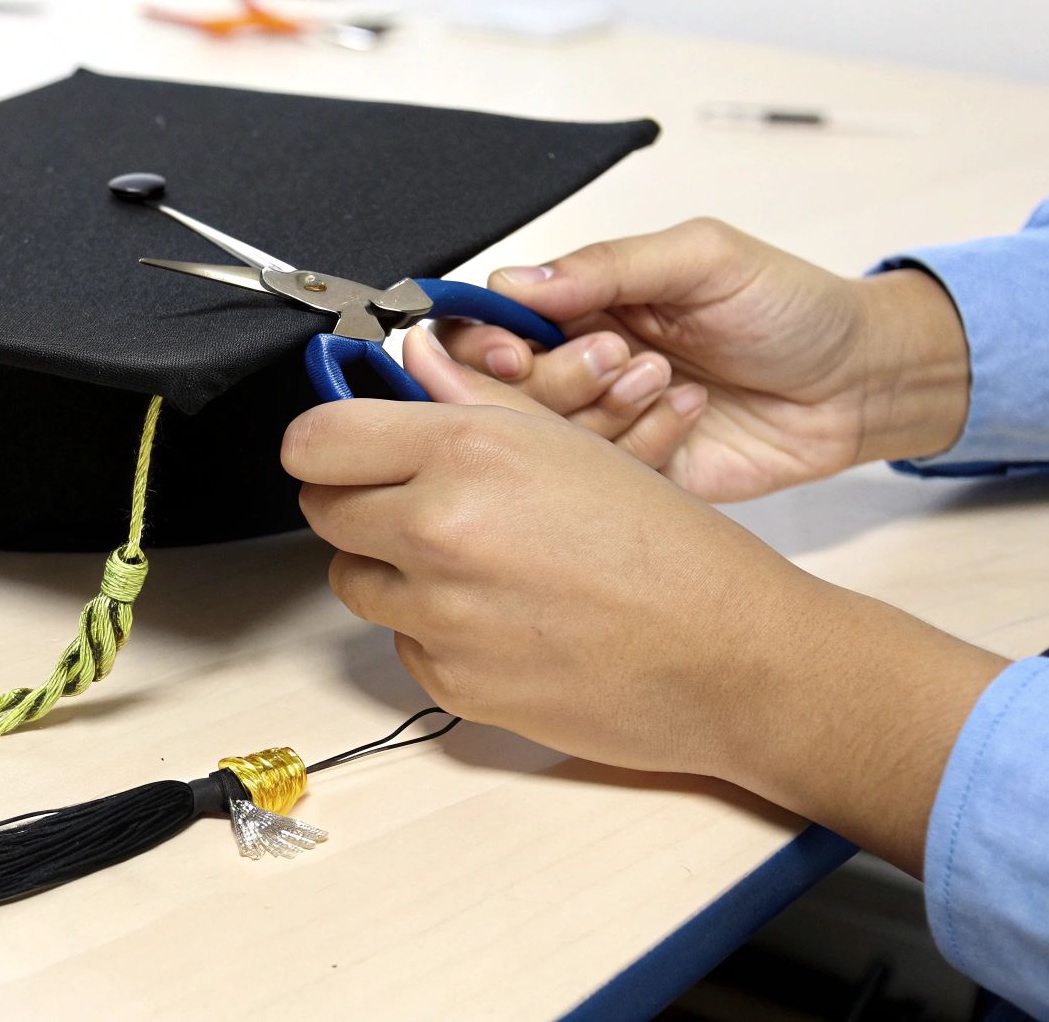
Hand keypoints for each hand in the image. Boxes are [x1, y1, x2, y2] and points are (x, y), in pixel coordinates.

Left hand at [285, 340, 1007, 872]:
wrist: (732, 658)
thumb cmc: (674, 549)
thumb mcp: (574, 445)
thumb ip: (472, 403)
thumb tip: (405, 368)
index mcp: (469, 451)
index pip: (316, 441)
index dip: (325, 443)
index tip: (339, 446)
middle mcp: (440, 530)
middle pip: (323, 509)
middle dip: (357, 501)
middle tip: (409, 499)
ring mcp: (439, 614)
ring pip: (353, 579)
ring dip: (390, 566)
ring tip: (470, 559)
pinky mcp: (449, 680)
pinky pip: (403, 641)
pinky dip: (433, 628)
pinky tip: (502, 616)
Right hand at [432, 219, 971, 500]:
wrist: (860, 381)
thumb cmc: (790, 307)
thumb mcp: (703, 259)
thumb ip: (606, 266)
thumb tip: (513, 282)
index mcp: (579, 305)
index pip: (486, 326)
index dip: (483, 344)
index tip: (514, 349)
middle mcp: (578, 367)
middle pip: (500, 393)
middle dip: (554, 379)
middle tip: (620, 357)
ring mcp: (604, 427)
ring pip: (546, 441)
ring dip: (605, 409)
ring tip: (668, 379)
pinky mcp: (635, 477)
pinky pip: (602, 477)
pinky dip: (644, 442)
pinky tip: (691, 410)